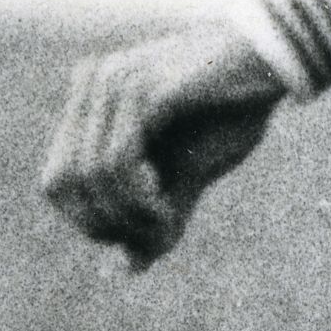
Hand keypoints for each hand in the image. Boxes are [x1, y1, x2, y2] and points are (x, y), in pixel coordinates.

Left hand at [40, 25, 282, 271]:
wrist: (275, 60)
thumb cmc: (233, 110)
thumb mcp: (188, 173)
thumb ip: (155, 216)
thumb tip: (126, 270)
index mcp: (91, 100)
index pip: (55, 182)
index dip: (89, 220)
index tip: (139, 230)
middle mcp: (92, 85)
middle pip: (62, 183)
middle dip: (105, 223)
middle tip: (152, 233)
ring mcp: (113, 83)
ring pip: (91, 176)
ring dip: (128, 215)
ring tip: (166, 221)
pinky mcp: (143, 90)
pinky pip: (119, 162)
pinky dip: (139, 199)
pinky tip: (167, 206)